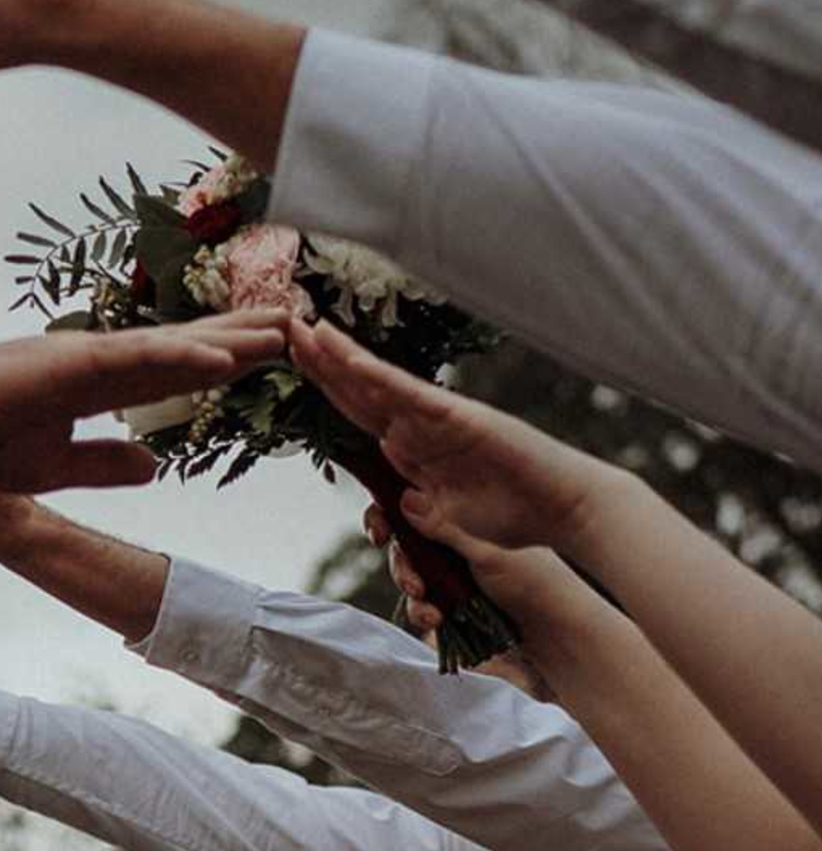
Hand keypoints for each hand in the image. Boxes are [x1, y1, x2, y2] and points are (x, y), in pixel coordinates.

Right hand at [0, 312, 285, 499]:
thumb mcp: (53, 468)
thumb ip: (105, 463)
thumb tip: (156, 463)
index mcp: (94, 384)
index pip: (170, 372)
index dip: (218, 362)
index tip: (266, 355)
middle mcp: (96, 359)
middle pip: (182, 347)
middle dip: (240, 338)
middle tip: (297, 325)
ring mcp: (84, 356)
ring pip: (170, 347)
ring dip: (227, 339)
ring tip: (281, 332)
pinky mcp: (68, 364)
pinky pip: (135, 361)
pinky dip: (178, 357)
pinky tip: (220, 357)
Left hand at [292, 314, 605, 561]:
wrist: (564, 510)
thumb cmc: (516, 514)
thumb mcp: (454, 523)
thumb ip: (426, 513)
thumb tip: (403, 503)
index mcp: (419, 448)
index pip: (363, 414)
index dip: (329, 390)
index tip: (296, 368)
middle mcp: (426, 425)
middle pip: (362, 390)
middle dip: (323, 362)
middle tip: (286, 328)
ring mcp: (442, 419)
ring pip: (381, 385)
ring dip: (343, 359)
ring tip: (308, 330)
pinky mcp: (462, 420)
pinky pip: (412, 398)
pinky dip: (382, 380)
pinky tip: (352, 362)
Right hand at [364, 505, 558, 698]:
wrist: (549, 628)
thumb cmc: (530, 578)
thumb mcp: (484, 548)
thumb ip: (444, 526)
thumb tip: (404, 500)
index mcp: (460, 513)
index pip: (412, 504)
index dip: (388, 514)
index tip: (379, 531)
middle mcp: (449, 540)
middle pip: (403, 543)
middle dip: (399, 561)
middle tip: (406, 573)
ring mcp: (446, 573)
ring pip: (407, 576)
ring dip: (411, 589)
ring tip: (430, 607)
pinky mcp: (446, 604)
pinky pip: (419, 606)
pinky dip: (422, 612)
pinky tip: (436, 619)